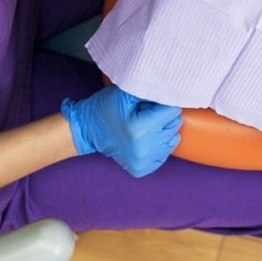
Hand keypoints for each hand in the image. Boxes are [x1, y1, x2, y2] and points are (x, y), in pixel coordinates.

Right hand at [60, 86, 181, 177]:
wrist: (87, 129)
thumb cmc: (105, 107)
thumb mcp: (125, 93)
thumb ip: (150, 90)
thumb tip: (172, 91)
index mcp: (140, 128)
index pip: (173, 110)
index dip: (163, 103)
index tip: (150, 103)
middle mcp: (144, 149)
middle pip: (174, 124)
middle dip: (164, 116)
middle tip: (145, 113)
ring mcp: (143, 162)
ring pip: (172, 138)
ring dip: (162, 130)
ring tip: (145, 126)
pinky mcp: (141, 170)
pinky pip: (164, 154)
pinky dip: (158, 145)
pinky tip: (144, 139)